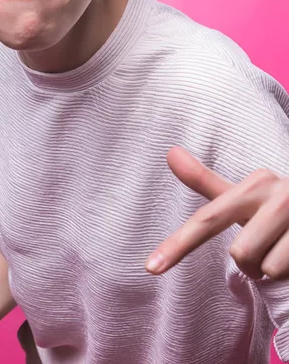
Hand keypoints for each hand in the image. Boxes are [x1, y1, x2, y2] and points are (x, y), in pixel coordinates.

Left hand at [145, 146, 288, 279]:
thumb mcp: (246, 197)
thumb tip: (169, 151)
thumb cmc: (280, 211)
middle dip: (253, 264)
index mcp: (255, 183)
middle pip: (240, 254)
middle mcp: (280, 194)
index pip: (207, 219)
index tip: (150, 267)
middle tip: (270, 247)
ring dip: (276, 272)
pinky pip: (286, 275)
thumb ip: (207, 181)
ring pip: (267, 270)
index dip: (177, 245)